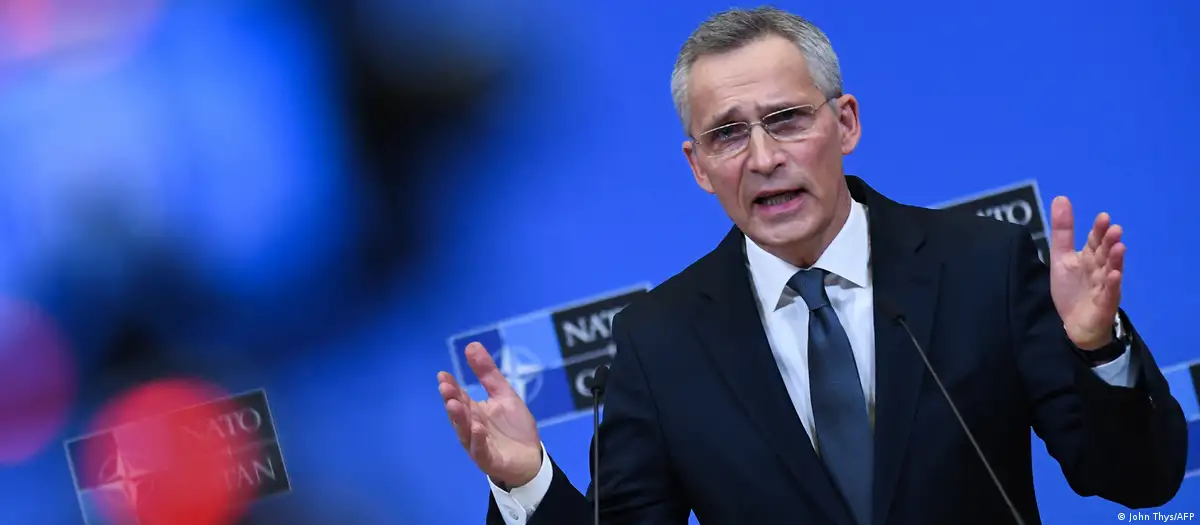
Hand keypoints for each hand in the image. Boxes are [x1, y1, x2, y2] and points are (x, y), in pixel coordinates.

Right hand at [438, 342, 542, 486]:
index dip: (451, 386)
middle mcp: (472, 427)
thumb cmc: (514, 426)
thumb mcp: (503, 394)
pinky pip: (481, 451)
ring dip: (459, 419)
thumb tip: (471, 345)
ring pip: (465, 432)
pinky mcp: (490, 460)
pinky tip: (477, 428)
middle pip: (459, 413)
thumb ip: (487, 373)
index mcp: (474, 411)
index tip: (443, 374)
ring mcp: (479, 444)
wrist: (531, 457)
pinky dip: (477, 441)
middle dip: (451, 400)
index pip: (459, 396)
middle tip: (445, 387)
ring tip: (454, 404)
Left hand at [1048, 196, 1123, 349]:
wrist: (1074, 324)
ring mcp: (1105, 286)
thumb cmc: (1071, 289)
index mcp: (1090, 257)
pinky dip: (1112, 285)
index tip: (1103, 217)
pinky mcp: (1105, 303)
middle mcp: (1100, 269)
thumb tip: (1061, 198)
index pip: (1095, 240)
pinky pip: (1110, 293)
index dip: (1099, 230)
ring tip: (1119, 246)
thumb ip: (1063, 231)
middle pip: (1105, 253)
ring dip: (1116, 259)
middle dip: (1109, 241)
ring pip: (1112, 270)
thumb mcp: (1061, 257)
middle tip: (1114, 229)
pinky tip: (1114, 275)